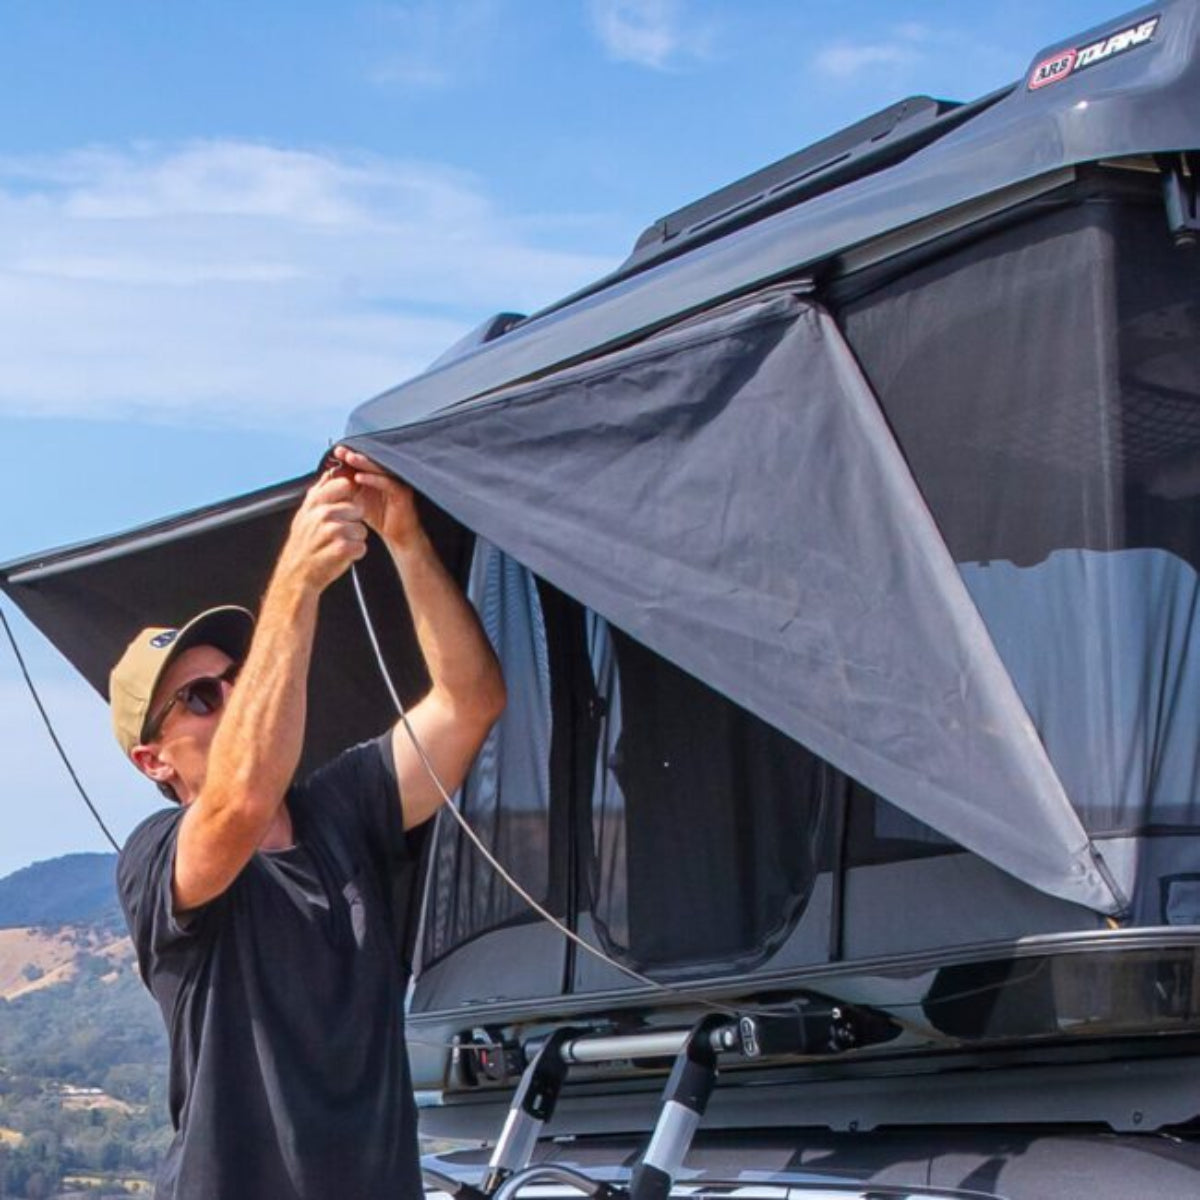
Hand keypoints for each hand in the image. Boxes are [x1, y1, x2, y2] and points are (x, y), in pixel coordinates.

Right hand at [276, 468, 367, 591]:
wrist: (296, 575)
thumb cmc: (305, 544)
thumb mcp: (305, 514)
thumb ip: (319, 492)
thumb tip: (330, 472)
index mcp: (315, 503)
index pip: (344, 484)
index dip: (350, 496)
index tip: (344, 509)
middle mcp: (322, 514)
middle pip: (358, 509)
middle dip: (352, 523)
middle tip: (335, 535)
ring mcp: (332, 531)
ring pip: (362, 529)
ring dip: (353, 540)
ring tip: (335, 545)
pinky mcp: (341, 548)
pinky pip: (362, 546)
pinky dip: (355, 553)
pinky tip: (340, 555)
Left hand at [331, 446, 422, 550]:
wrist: (398, 536)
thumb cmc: (379, 517)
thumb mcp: (358, 500)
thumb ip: (347, 488)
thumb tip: (328, 475)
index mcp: (379, 475)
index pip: (364, 461)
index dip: (349, 455)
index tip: (335, 452)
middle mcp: (389, 475)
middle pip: (371, 461)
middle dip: (355, 455)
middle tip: (340, 451)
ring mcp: (397, 482)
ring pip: (379, 469)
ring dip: (364, 463)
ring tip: (349, 459)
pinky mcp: (402, 493)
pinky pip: (387, 483)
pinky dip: (373, 479)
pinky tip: (359, 478)